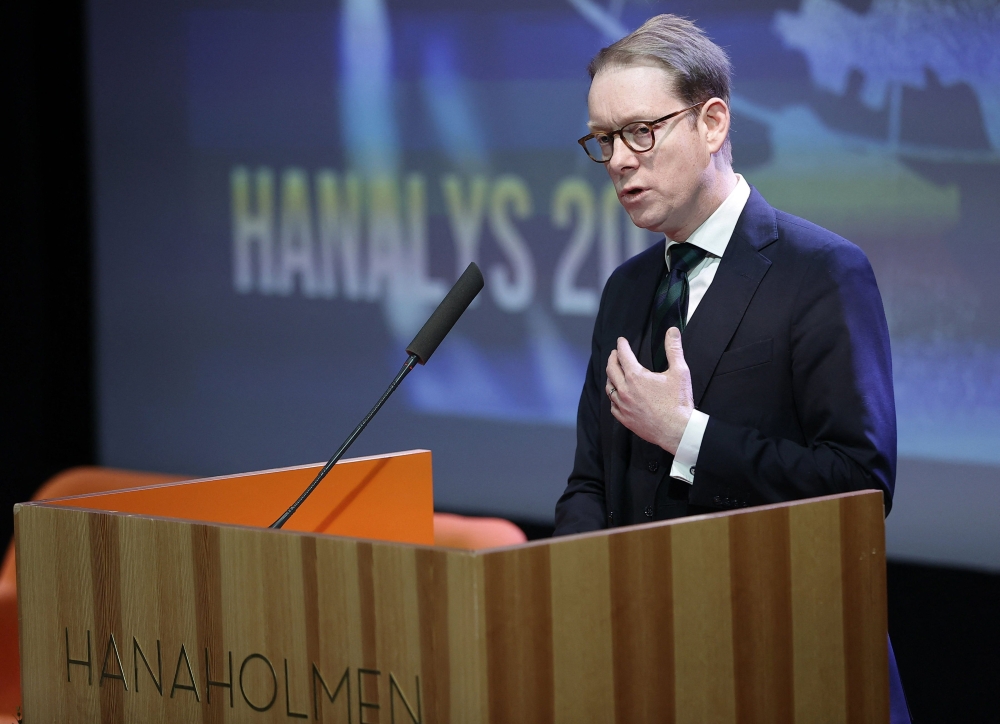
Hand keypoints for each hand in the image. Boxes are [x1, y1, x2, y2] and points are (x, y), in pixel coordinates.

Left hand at [605, 327, 693, 453]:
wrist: (677, 430)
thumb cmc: (678, 402)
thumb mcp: (680, 372)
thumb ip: (674, 349)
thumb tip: (672, 331)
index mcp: (636, 376)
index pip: (623, 355)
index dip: (622, 345)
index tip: (621, 340)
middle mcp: (625, 390)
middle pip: (611, 369)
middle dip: (612, 358)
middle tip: (615, 353)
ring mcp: (622, 405)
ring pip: (609, 387)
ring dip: (610, 376)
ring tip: (614, 372)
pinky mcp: (624, 419)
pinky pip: (612, 405)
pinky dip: (613, 396)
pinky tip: (616, 395)